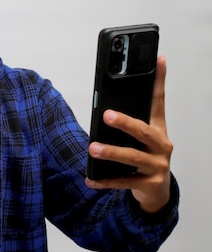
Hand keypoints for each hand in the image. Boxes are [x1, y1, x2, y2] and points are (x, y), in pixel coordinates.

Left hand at [86, 56, 172, 212]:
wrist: (158, 191)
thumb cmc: (146, 156)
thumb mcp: (143, 135)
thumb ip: (130, 118)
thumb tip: (106, 101)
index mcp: (158, 129)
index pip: (158, 100)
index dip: (159, 80)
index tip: (157, 60)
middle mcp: (161, 146)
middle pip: (143, 131)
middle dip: (125, 123)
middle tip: (106, 115)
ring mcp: (156, 166)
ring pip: (132, 157)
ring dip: (111, 152)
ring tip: (92, 148)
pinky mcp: (148, 185)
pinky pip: (123, 182)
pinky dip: (105, 181)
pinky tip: (90, 178)